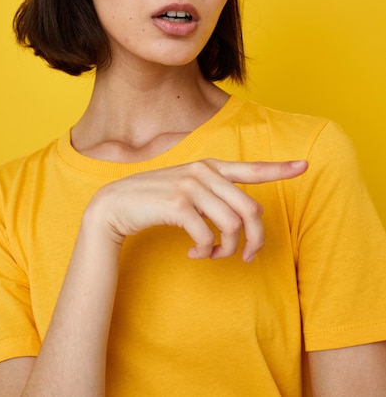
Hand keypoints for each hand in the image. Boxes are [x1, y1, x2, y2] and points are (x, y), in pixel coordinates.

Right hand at [85, 158, 306, 262]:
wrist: (116, 205)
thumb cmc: (156, 200)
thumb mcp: (188, 189)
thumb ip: (214, 194)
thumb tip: (242, 219)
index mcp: (211, 167)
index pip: (251, 168)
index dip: (280, 168)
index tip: (305, 166)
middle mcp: (204, 172)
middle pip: (250, 210)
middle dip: (255, 240)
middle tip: (247, 256)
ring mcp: (191, 186)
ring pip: (232, 226)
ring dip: (227, 249)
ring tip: (213, 254)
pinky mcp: (178, 204)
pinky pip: (208, 236)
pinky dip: (206, 252)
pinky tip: (194, 253)